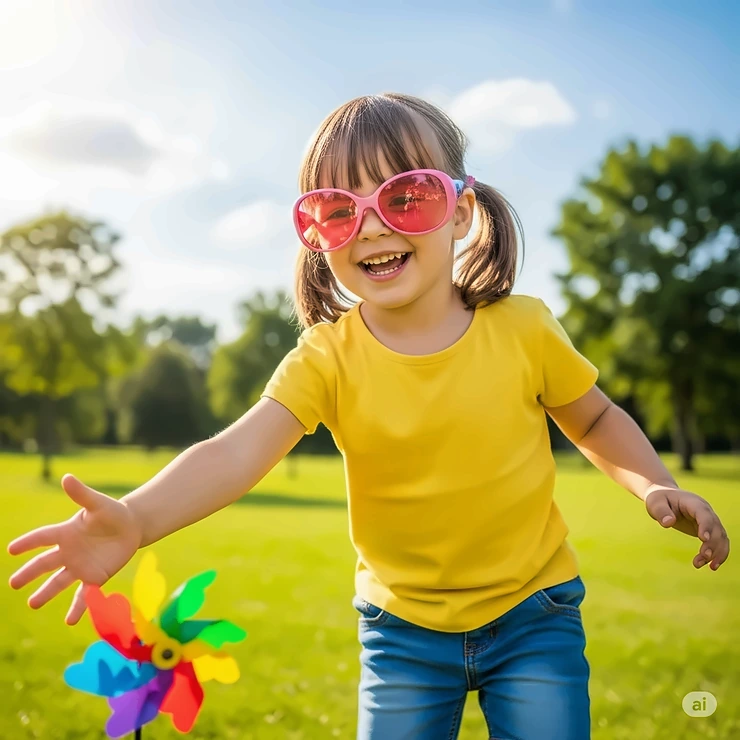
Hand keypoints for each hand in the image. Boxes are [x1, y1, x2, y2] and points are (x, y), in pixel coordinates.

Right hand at [7, 474, 142, 624]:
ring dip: (46, 593)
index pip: (42, 538)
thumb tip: (67, 478)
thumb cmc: (112, 513)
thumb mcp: (98, 503)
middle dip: (29, 573)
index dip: (28, 543)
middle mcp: (69, 552)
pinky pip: (84, 595)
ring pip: (59, 582)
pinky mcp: (95, 578)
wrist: (131, 527)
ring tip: (33, 604)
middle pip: (45, 563)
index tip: (11, 549)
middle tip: (13, 584)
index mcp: (66, 532)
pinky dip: (78, 607)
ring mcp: (80, 566)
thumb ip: (82, 494)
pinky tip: (70, 621)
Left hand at [645, 485, 729, 569]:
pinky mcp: (708, 530)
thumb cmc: (659, 499)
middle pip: (715, 528)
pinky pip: (719, 542)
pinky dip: (718, 554)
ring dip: (717, 552)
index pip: (704, 514)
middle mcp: (706, 511)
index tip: (703, 539)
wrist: (665, 496)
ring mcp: (709, 520)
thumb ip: (661, 512)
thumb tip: (668, 523)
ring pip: (721, 537)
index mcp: (693, 503)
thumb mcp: (655, 502)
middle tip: (703, 557)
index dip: (705, 526)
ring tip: (705, 566)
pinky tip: (712, 566)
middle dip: (712, 544)